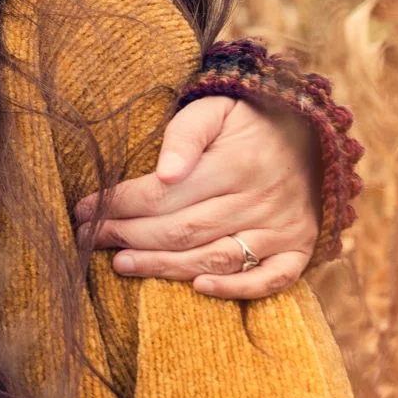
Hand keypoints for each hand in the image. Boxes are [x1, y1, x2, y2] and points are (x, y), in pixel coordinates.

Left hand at [73, 95, 318, 299]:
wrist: (314, 131)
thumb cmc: (249, 120)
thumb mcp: (215, 108)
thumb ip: (184, 134)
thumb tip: (164, 171)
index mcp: (237, 163)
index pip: (164, 194)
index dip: (119, 204)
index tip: (83, 208)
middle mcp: (260, 199)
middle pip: (182, 230)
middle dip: (127, 235)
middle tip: (89, 237)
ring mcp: (282, 227)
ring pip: (215, 257)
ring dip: (163, 266)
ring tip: (120, 263)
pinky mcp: (299, 247)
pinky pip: (272, 279)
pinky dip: (236, 289)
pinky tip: (197, 287)